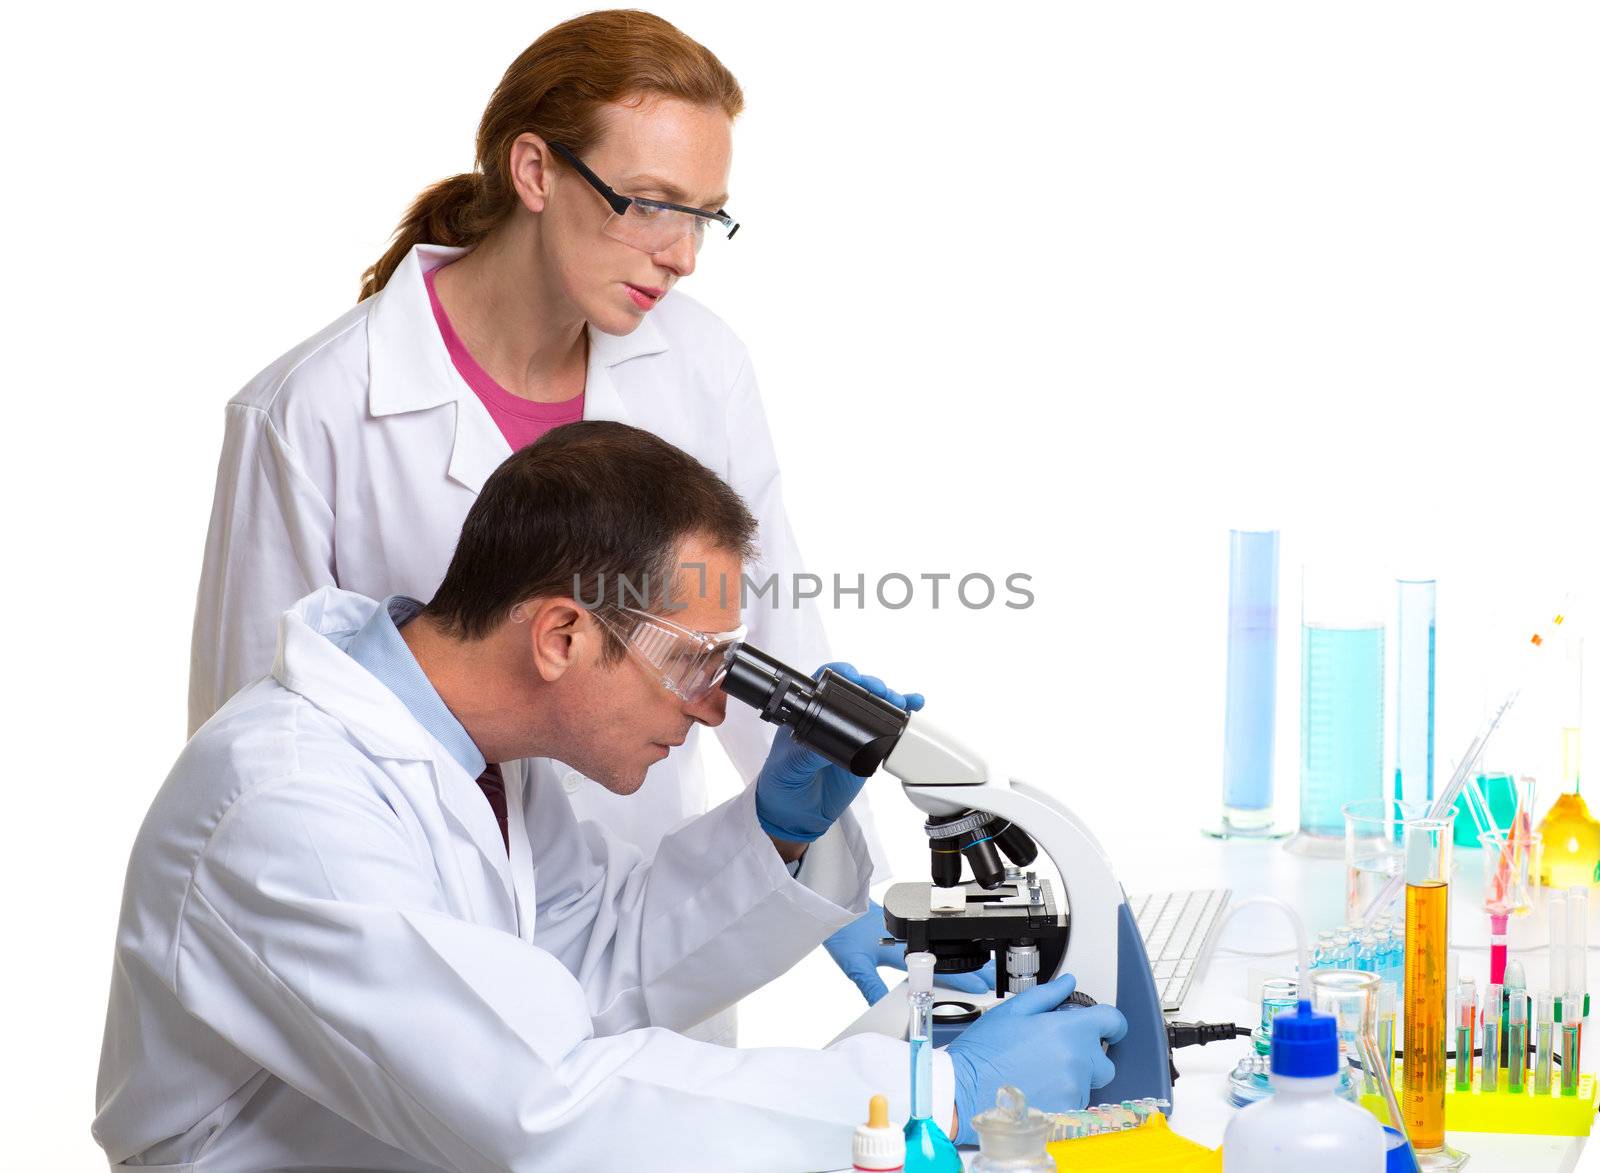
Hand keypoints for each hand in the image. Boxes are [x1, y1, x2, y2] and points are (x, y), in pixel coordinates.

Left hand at [754, 662, 922, 843]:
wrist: (796, 814)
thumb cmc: (782, 781)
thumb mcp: (791, 764)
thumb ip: (810, 751)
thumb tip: (831, 738)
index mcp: (809, 714)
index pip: (826, 683)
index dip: (842, 674)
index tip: (854, 677)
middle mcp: (832, 719)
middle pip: (857, 691)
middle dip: (874, 686)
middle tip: (883, 693)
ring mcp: (852, 734)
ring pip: (875, 707)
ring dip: (892, 699)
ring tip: (902, 701)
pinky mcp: (867, 751)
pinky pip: (888, 732)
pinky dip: (902, 718)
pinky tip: (914, 707)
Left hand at [824, 900, 996, 1003]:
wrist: (831, 901)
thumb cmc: (841, 930)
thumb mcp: (855, 964)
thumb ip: (871, 986)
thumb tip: (881, 1008)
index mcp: (903, 948)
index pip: (940, 969)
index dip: (962, 980)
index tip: (981, 987)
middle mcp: (907, 940)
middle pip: (946, 958)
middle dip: (970, 969)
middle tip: (991, 980)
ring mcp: (903, 933)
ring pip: (939, 950)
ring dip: (957, 960)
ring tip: (978, 971)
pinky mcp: (895, 928)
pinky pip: (925, 944)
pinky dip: (940, 952)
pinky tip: (943, 959)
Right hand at [946, 973, 1127, 1144]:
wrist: (964, 1091)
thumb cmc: (984, 1053)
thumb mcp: (1012, 1011)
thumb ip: (1047, 995)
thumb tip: (1068, 983)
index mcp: (1068, 1031)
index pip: (1113, 1021)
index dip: (1112, 1021)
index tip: (1108, 1026)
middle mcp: (1077, 1062)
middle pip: (1104, 1058)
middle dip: (1088, 1053)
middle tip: (1059, 1051)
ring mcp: (1073, 1090)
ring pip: (1088, 1083)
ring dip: (1072, 1076)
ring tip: (1038, 1071)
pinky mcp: (1065, 1112)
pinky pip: (1075, 1102)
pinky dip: (1062, 1096)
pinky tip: (1036, 1088)